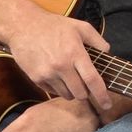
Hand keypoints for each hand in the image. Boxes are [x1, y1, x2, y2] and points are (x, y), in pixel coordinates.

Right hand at [0, 0, 112, 115]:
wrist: (24, 26)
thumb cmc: (53, 26)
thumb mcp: (80, 26)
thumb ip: (97, 40)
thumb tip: (108, 54)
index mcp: (75, 53)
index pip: (92, 80)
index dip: (102, 95)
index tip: (107, 105)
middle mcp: (61, 66)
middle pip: (80, 94)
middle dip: (86, 92)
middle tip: (84, 83)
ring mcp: (47, 74)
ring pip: (67, 95)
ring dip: (72, 91)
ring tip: (69, 76)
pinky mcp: (36, 79)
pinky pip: (53, 92)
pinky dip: (58, 88)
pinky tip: (56, 74)